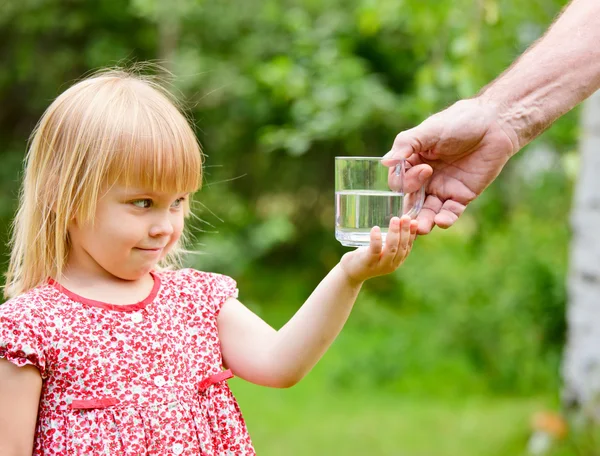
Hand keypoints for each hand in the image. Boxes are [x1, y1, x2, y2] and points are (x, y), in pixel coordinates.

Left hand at [340, 215, 417, 283]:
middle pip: (402, 247)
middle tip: (405, 217)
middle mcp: (391, 265)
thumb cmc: (366, 257)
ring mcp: (380, 265)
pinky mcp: (368, 263)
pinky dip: (376, 239)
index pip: (408, 247)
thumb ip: (389, 240)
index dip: (412, 234)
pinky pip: (375, 250)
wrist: (350, 272)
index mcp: (397, 261)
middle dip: (405, 231)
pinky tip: (375, 229)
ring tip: (394, 219)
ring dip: (394, 233)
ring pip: (391, 248)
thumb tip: (397, 221)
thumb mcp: (381, 250)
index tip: (414, 221)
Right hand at [383, 97, 517, 233]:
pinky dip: (445, 220)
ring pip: (428, 212)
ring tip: (421, 228)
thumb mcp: (428, 130)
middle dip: (409, 211)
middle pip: (411, 201)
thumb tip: (385, 162)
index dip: (405, 182)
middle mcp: (425, 179)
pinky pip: (450, 213)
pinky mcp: (461, 196)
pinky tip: (442, 221)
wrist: (494, 125)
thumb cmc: (459, 122)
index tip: (424, 169)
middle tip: (410, 217)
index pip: (399, 181)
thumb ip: (406, 145)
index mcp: (413, 163)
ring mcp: (442, 189)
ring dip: (423, 222)